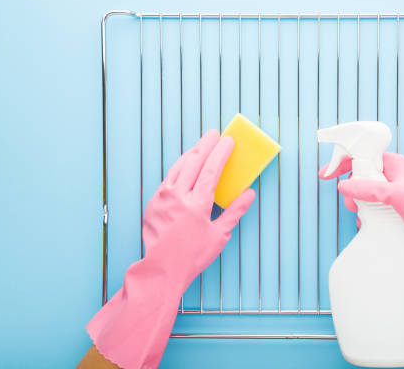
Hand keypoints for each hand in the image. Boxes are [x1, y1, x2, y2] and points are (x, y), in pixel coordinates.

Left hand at [142, 129, 254, 287]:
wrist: (161, 268)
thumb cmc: (192, 255)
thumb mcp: (219, 235)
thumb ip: (235, 211)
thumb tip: (249, 194)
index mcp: (197, 203)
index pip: (211, 169)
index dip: (221, 152)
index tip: (228, 141)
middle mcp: (178, 195)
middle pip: (194, 162)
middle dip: (206, 145)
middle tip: (214, 134)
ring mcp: (163, 197)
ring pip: (178, 167)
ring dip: (191, 153)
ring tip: (201, 145)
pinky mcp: (154, 202)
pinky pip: (168, 178)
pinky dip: (179, 167)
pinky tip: (185, 166)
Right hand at [319, 152, 403, 247]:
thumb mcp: (394, 195)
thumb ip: (368, 188)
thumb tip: (344, 185)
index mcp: (396, 165)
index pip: (364, 156)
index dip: (343, 162)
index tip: (327, 174)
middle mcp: (395, 176)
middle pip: (362, 176)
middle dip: (352, 189)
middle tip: (350, 203)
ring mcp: (395, 192)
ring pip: (366, 193)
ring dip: (359, 204)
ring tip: (361, 215)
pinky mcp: (395, 208)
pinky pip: (373, 206)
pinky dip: (367, 214)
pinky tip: (369, 223)